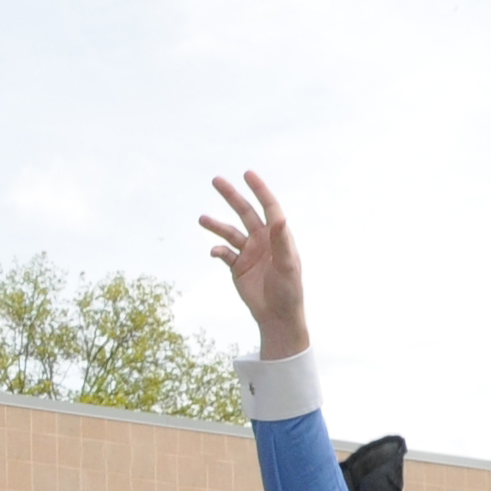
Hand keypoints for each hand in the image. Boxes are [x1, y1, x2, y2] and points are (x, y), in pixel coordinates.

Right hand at [196, 172, 308, 358]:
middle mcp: (262, 240)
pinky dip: (217, 251)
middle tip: (216, 180)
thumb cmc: (289, 290)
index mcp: (278, 236)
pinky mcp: (237, 267)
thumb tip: (279, 218)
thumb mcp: (288, 265)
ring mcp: (248, 252)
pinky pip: (224, 253)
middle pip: (245, 212)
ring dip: (216, 225)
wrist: (277, 316)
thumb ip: (282, 241)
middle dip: (231, 196)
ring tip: (201, 219)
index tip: (247, 174)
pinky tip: (214, 252)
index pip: (268, 207)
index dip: (259, 190)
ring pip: (229, 232)